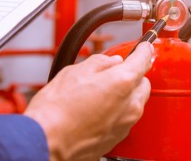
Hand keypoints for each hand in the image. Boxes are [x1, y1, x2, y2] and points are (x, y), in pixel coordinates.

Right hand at [25, 42, 152, 160]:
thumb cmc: (56, 111)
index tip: (143, 47)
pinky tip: (97, 110)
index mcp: (122, 82)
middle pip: (143, 83)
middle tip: (113, 72)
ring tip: (99, 93)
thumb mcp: (74, 72)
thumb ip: (100, 63)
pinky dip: (117, 111)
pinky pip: (125, 118)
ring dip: (126, 95)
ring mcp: (126, 124)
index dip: (143, 50)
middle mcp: (130, 105)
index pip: (143, 59)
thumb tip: (111, 62)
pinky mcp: (118, 137)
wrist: (47, 142)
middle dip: (133, 76)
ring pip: (136, 102)